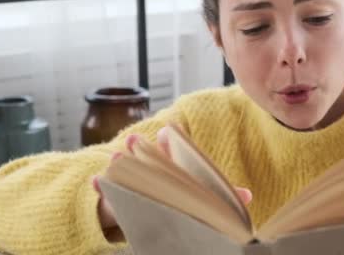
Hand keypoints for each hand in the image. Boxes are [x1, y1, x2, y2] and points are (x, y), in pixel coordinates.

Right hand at [92, 127, 252, 238]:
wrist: (140, 211)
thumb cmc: (175, 199)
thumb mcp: (197, 197)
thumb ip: (219, 195)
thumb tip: (247, 196)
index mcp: (172, 162)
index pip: (172, 145)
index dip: (171, 140)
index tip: (169, 132)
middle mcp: (150, 165)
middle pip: (147, 153)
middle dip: (142, 146)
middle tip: (136, 139)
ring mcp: (130, 177)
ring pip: (124, 166)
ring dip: (120, 162)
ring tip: (115, 159)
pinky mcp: (113, 194)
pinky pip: (105, 189)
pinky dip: (101, 185)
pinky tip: (96, 180)